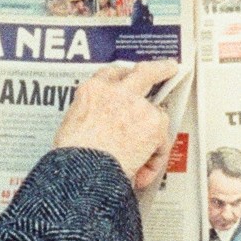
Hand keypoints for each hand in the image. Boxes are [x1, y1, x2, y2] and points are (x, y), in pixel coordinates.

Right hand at [53, 60, 177, 190]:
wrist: (85, 171)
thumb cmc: (75, 156)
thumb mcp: (72, 126)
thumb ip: (91, 117)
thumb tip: (102, 128)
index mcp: (92, 91)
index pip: (111, 74)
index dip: (124, 78)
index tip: (129, 79)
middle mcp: (116, 92)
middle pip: (144, 72)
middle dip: (159, 69)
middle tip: (168, 69)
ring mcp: (137, 105)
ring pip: (157, 113)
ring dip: (154, 134)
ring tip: (149, 157)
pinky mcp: (153, 122)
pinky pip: (163, 139)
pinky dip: (157, 155)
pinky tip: (145, 170)